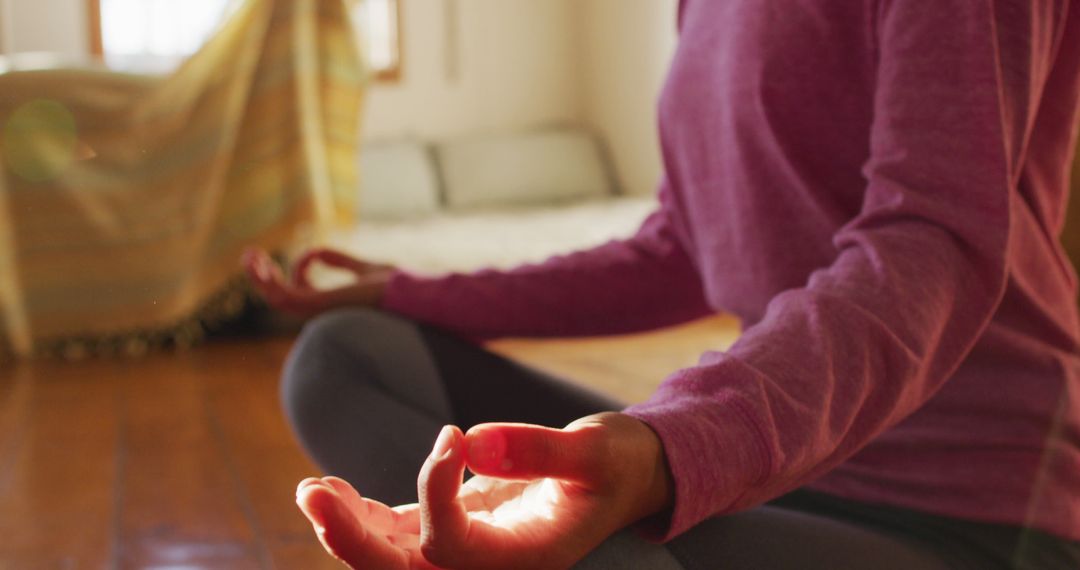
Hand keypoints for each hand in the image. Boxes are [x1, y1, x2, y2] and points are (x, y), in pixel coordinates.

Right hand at [242, 247, 394, 317]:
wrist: (406, 293)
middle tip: (250, 254)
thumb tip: (317, 252)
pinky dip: (269, 282)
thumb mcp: (362, 267)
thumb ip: (340, 261)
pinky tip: (263, 264)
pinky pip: (283, 297)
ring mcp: (318, 311)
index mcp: (331, 304)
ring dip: (258, 278)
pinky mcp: (317, 305)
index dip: (296, 270)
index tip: (308, 252)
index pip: (300, 292)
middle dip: (262, 277)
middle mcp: (321, 311)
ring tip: (249, 256)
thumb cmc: (392, 285)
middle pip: (281, 298)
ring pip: (276, 298)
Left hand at [296, 413, 673, 569]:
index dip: (435, 491)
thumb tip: (473, 442)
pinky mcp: (460, 528)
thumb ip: (539, 451)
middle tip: (313, 495)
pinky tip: (337, 492)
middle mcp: (489, 566)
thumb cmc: (618, 464)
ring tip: (313, 491)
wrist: (628, 476)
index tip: (454, 434)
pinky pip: (401, 534)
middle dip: (353, 540)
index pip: (451, 545)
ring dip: (349, 528)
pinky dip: (366, 516)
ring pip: (393, 558)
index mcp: (524, 560)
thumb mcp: (594, 453)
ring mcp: (470, 550)